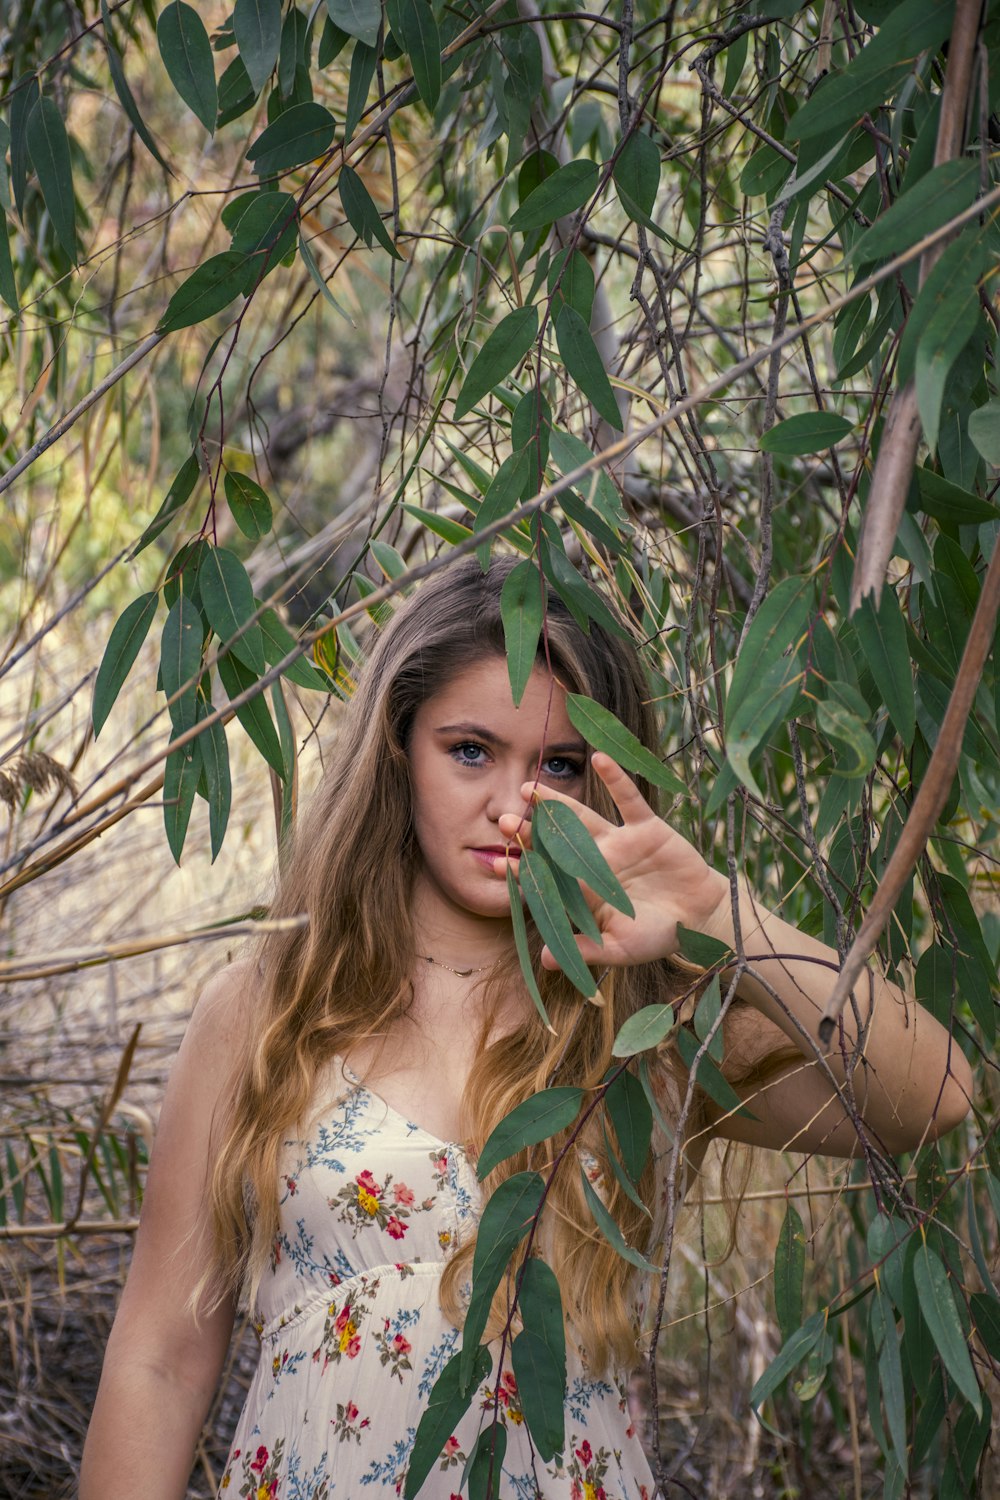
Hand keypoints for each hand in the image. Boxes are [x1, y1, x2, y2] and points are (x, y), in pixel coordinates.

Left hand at [496, 753, 729, 972]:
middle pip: (556, 842)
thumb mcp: (621, 948)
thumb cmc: (658, 936)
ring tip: (530, 787)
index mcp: (585, 890)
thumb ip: (587, 950)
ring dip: (557, 802)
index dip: (523, 869)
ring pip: (582, 816)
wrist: (702, 917)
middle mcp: (596, 861)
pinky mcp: (645, 827)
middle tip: (503, 820)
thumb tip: (545, 962)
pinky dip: (615, 779)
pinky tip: (597, 758)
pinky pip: (628, 799)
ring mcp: (619, 841)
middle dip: (530, 831)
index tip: (495, 861)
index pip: (548, 877)